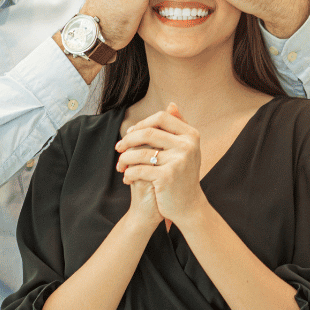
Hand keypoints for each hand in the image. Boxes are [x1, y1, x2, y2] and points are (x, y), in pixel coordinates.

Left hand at [115, 104, 205, 224]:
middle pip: (148, 132)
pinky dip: (129, 174)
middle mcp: (187, 146)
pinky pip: (139, 169)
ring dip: (124, 159)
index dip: (142, 123)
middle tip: (118, 148)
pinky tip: (127, 178)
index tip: (131, 133)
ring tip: (120, 166)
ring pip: (140, 152)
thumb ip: (178, 127)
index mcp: (191, 135)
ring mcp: (178, 161)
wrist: (188, 205)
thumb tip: (171, 104)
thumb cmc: (182, 175)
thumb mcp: (185, 149)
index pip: (162, 117)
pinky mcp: (168, 176)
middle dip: (128, 139)